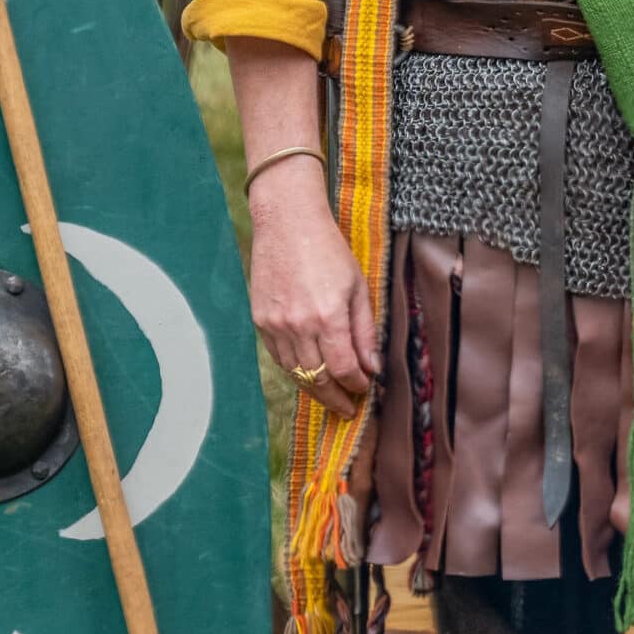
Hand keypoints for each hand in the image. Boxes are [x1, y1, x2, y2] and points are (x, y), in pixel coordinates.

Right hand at [246, 163, 379, 415]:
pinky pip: (278, 358)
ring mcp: (275, 325)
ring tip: (331, 398)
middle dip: (336, 398)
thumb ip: (365, 331)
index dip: (357, 385)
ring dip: (315, 390)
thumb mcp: (358, 287)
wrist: (287, 223)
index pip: (344, 369)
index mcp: (328, 317)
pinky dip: (295, 372)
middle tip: (349, 409)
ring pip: (296, 374)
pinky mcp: (260, 321)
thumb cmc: (329, 250)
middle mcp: (299, 326)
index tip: (366, 390)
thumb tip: (373, 367)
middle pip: (318, 379)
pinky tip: (308, 375)